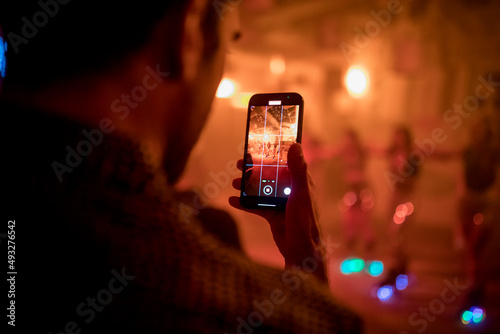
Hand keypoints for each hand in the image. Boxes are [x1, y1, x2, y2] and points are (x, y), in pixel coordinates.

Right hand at [229, 143, 326, 281]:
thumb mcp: (300, 193)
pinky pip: (256, 206)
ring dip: (247, 185)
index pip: (286, 162)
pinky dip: (245, 203)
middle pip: (269, 174)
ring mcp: (281, 203)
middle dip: (254, 169)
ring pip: (261, 189)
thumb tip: (295, 145)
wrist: (302, 251)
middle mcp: (291, 190)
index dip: (272, 153)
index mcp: (301, 182)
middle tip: (238, 163)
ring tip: (233, 182)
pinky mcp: (273, 215)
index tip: (258, 146)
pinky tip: (232, 200)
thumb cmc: (305, 221)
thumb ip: (297, 170)